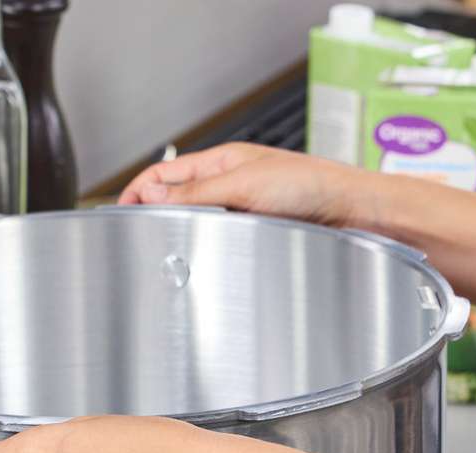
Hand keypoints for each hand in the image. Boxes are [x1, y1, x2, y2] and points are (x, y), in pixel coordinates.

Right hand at [117, 142, 381, 230]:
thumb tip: (153, 197)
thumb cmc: (313, 185)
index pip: (163, 175)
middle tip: (140, 242)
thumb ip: (196, 194)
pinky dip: (209, 253)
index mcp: (220, 164)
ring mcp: (243, 213)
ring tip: (168, 255)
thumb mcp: (245, 184)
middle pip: (176, 204)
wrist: (354, 213)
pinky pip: (223, 245)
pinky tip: (204, 264)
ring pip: (198, 227)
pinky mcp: (258, 236)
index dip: (138, 192)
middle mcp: (229, 188)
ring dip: (184, 239)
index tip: (121, 215)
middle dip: (156, 219)